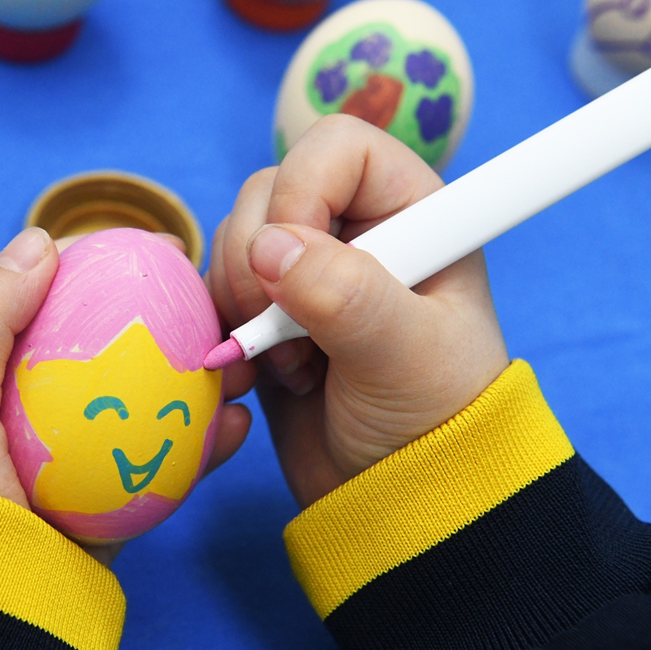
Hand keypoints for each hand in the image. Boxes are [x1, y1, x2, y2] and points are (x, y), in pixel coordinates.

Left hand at [0, 228, 252, 566]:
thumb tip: (40, 241)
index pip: (45, 305)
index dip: (99, 270)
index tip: (154, 252)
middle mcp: (32, 414)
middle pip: (110, 349)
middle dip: (164, 322)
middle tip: (210, 300)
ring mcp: (77, 460)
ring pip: (148, 403)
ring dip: (198, 378)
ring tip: (236, 358)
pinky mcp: (112, 505)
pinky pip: (168, 464)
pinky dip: (207, 445)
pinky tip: (238, 425)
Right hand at [207, 115, 509, 509]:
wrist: (400, 499)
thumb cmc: (434, 423)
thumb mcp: (405, 356)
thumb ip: (345, 293)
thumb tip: (268, 246)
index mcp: (413, 215)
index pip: (337, 148)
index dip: (301, 192)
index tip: (296, 264)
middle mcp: (359, 231)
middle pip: (269, 191)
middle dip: (258, 264)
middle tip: (292, 338)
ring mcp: (309, 273)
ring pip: (235, 240)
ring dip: (241, 304)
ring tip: (290, 366)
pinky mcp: (270, 317)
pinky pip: (216, 290)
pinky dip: (221, 329)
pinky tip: (255, 376)